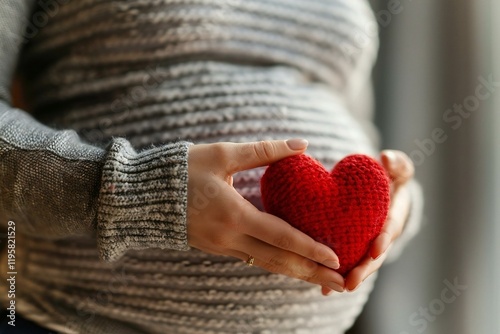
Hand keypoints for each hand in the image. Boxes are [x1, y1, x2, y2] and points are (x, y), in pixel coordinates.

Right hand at [187, 139, 345, 292]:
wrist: (140, 195)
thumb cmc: (181, 171)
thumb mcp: (222, 155)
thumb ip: (264, 151)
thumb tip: (302, 144)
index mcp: (233, 215)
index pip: (281, 237)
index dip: (311, 248)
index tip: (336, 258)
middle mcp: (229, 238)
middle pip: (279, 261)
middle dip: (312, 273)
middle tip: (343, 283)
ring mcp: (222, 247)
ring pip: (266, 264)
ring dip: (296, 273)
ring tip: (322, 281)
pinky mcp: (216, 247)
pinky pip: (253, 259)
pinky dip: (276, 264)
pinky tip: (291, 265)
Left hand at [322, 150, 414, 294]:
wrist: (380, 189)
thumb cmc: (389, 176)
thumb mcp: (397, 167)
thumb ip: (397, 163)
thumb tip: (387, 159)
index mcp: (395, 216)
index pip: (390, 228)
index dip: (384, 238)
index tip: (375, 249)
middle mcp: (383, 235)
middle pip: (375, 256)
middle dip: (364, 269)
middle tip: (350, 282)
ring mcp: (369, 244)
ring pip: (360, 264)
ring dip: (347, 277)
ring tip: (331, 289)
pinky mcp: (355, 247)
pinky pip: (346, 261)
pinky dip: (335, 274)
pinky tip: (322, 288)